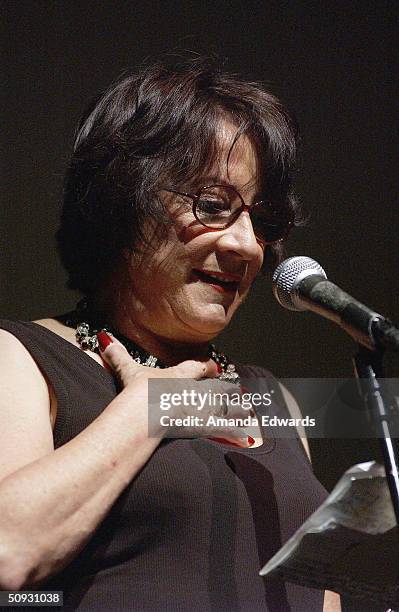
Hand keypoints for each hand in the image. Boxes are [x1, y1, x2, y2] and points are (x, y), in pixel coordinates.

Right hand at [98, 331, 252, 447]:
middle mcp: (196, 389)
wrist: (144, 415)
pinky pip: (223, 430)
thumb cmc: (138, 392)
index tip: (214, 367)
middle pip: (216, 388)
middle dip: (226, 390)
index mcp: (180, 374)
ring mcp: (201, 408)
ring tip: (248, 410)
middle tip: (238, 391)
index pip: (198, 368)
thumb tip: (104, 338)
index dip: (207, 368)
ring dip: (236, 408)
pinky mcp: (202, 427)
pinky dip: (236, 433)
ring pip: (224, 407)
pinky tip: (248, 436)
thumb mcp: (127, 371)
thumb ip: (117, 354)